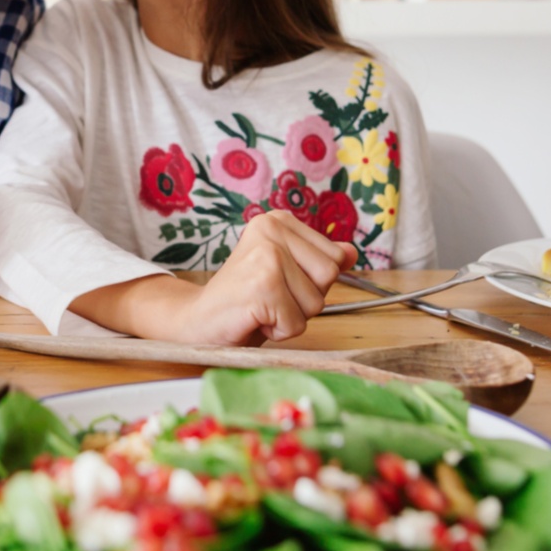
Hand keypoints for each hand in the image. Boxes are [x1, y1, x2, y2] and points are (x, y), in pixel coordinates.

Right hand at [188, 211, 357, 344]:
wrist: (198, 319)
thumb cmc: (244, 298)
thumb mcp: (285, 272)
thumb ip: (317, 259)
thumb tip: (352, 252)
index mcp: (278, 220)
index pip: (336, 256)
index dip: (312, 280)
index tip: (278, 281)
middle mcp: (271, 229)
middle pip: (330, 276)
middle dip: (305, 299)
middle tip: (269, 297)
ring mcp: (268, 256)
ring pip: (316, 303)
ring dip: (292, 317)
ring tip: (262, 307)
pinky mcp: (263, 286)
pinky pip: (296, 324)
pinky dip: (278, 330)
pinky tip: (254, 317)